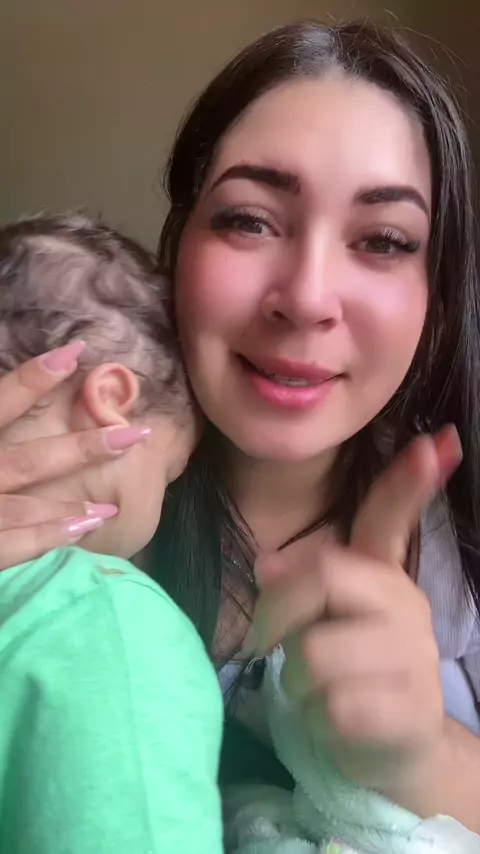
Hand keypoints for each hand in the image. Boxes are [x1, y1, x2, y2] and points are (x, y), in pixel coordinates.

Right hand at [0, 341, 149, 568]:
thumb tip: (8, 396)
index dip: (33, 378)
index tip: (75, 352)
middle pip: (29, 461)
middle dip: (85, 448)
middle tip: (137, 435)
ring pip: (26, 508)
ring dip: (74, 504)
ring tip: (114, 499)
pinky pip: (9, 548)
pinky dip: (46, 540)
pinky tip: (82, 530)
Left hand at [250, 427, 461, 794]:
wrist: (393, 749)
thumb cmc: (349, 672)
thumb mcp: (327, 619)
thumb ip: (301, 585)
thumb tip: (266, 562)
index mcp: (383, 578)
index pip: (394, 519)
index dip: (410, 481)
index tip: (437, 439)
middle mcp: (406, 606)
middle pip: (324, 574)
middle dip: (279, 610)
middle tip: (270, 641)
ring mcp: (414, 659)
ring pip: (316, 652)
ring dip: (297, 680)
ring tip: (316, 690)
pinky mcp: (410, 713)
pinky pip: (333, 707)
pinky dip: (316, 719)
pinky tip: (335, 721)